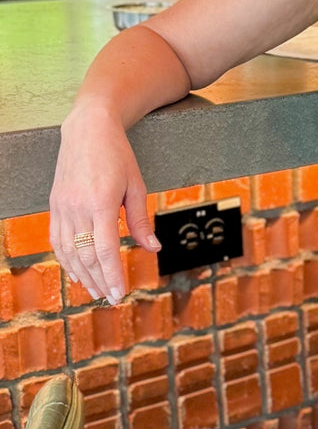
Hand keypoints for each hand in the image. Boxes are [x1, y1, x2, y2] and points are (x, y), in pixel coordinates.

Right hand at [50, 107, 159, 302]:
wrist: (88, 129)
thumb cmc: (117, 156)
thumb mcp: (136, 186)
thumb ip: (140, 221)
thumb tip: (152, 249)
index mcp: (100, 203)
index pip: (104, 250)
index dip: (112, 275)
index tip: (119, 294)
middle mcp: (77, 207)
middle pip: (85, 255)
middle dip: (99, 280)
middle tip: (111, 299)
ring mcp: (62, 207)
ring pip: (69, 251)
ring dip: (82, 275)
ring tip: (96, 291)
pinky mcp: (55, 205)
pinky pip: (57, 240)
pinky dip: (66, 260)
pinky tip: (76, 273)